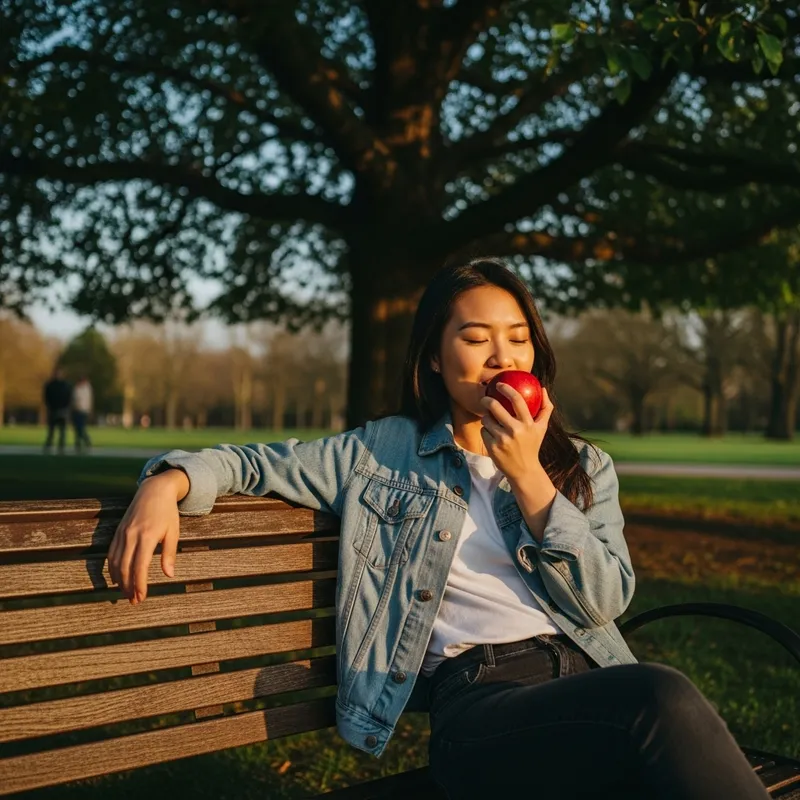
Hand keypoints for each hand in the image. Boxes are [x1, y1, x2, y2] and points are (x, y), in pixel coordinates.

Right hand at [108, 469, 187, 604]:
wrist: (154, 490)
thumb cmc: (167, 512)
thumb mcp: (173, 532)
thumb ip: (169, 553)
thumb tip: (169, 575)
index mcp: (147, 537)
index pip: (139, 568)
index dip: (139, 585)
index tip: (141, 597)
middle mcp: (131, 536)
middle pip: (125, 568)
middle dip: (128, 587)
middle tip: (133, 601)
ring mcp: (122, 533)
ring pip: (115, 562)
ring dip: (119, 580)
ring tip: (125, 593)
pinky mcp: (118, 531)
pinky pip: (111, 553)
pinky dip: (112, 568)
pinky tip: (117, 578)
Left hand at [479, 383, 554, 482]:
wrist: (524, 470)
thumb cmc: (532, 445)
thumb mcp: (542, 428)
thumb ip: (545, 408)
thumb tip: (542, 388)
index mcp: (528, 424)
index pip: (517, 400)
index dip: (507, 389)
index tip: (499, 385)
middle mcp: (515, 431)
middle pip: (495, 407)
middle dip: (487, 400)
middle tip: (485, 399)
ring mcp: (503, 439)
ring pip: (486, 419)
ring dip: (486, 419)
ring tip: (492, 423)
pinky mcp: (492, 447)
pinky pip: (483, 431)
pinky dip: (486, 431)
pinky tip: (492, 436)